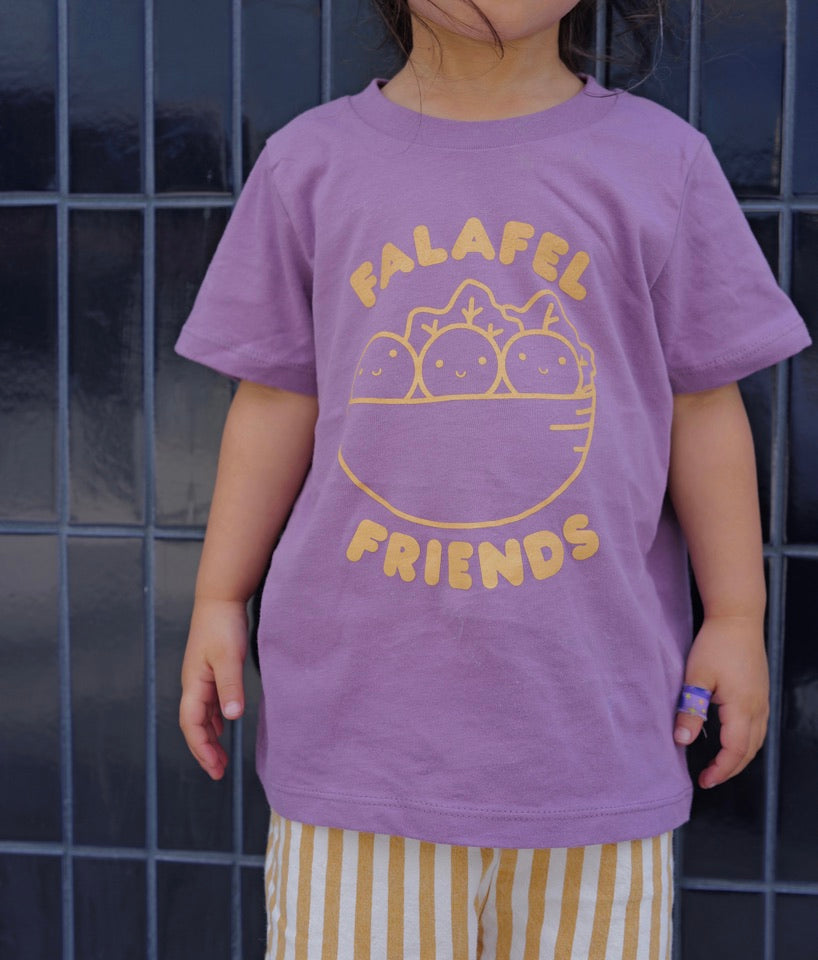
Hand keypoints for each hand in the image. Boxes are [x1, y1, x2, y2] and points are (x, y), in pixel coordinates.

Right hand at [179, 597, 248, 779]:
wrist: (220, 598)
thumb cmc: (222, 625)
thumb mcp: (228, 658)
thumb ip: (230, 687)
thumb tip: (231, 718)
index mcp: (194, 684)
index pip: (192, 725)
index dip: (201, 748)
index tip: (214, 768)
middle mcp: (193, 683)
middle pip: (194, 725)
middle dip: (204, 750)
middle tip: (218, 773)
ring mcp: (200, 676)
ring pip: (201, 715)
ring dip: (209, 737)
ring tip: (220, 757)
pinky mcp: (210, 669)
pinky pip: (208, 703)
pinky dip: (215, 719)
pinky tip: (224, 725)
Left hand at [674, 615, 769, 788]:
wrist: (737, 618)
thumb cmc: (716, 645)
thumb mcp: (696, 677)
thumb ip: (691, 710)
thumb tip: (682, 740)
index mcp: (742, 708)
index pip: (735, 751)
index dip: (720, 770)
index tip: (703, 781)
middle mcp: (758, 709)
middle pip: (749, 751)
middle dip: (730, 769)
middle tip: (709, 778)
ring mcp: (763, 701)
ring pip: (756, 741)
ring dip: (739, 757)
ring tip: (719, 765)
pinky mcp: (761, 693)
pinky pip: (758, 727)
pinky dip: (746, 742)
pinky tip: (731, 740)